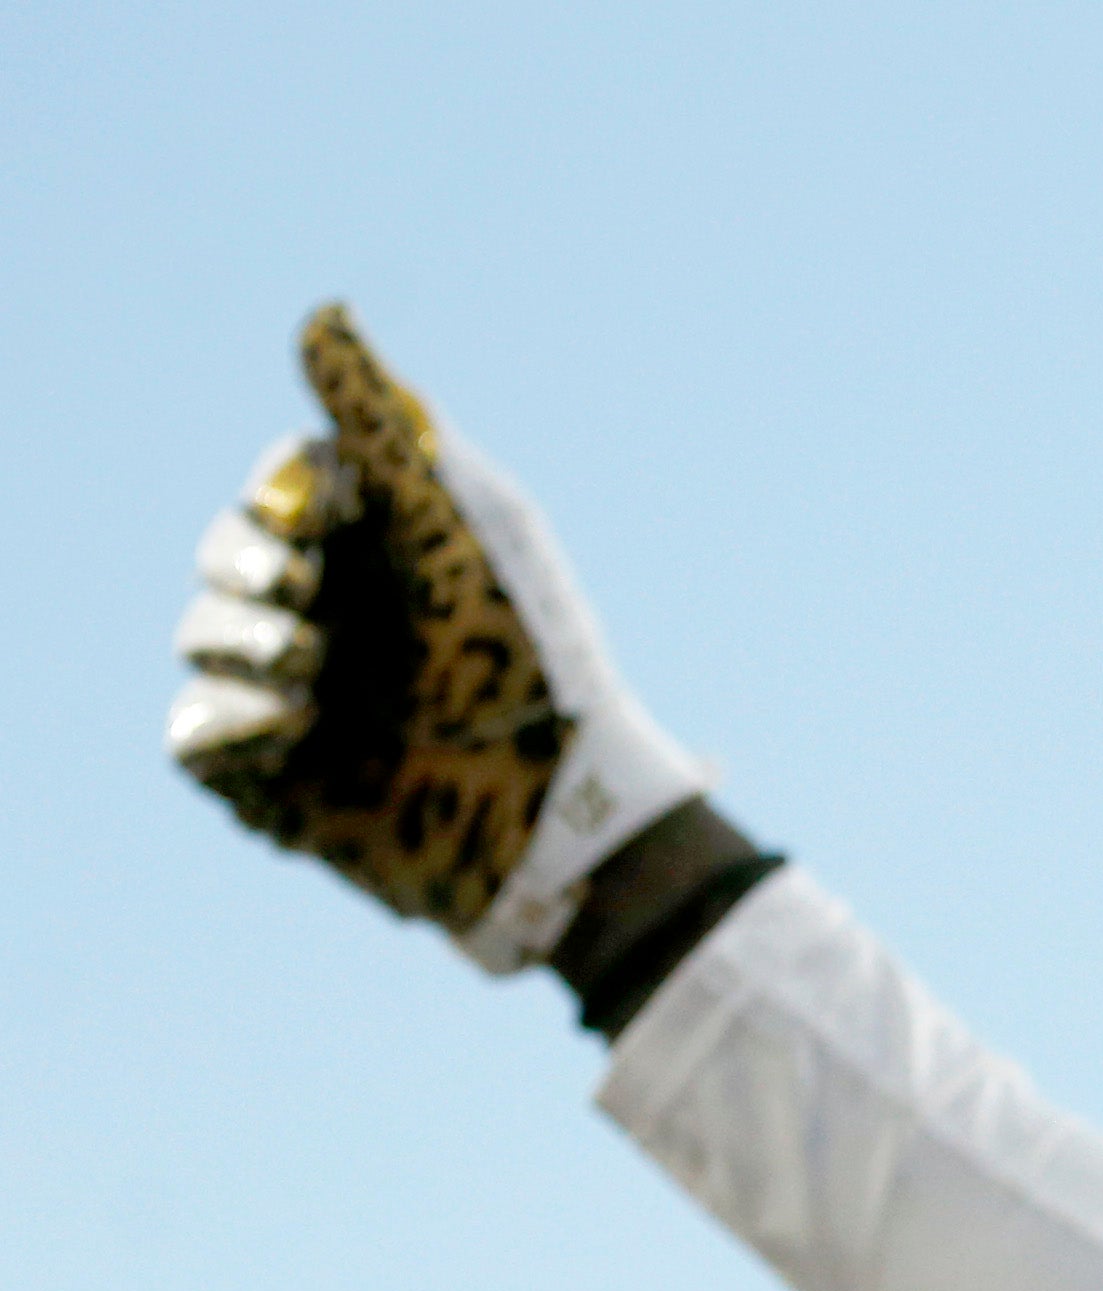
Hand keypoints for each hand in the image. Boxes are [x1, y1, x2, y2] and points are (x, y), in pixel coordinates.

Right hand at [166, 306, 703, 969]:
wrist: (547, 805)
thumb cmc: (528, 659)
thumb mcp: (459, 521)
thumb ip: (383, 424)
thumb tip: (322, 313)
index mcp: (384, 549)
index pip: (285, 483)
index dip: (293, 495)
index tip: (335, 514)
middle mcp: (338, 612)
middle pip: (226, 548)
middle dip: (258, 561)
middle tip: (312, 591)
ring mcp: (297, 691)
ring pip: (201, 630)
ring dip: (253, 640)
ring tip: (322, 672)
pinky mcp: (270, 773)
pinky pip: (194, 727)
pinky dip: (238, 717)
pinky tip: (301, 726)